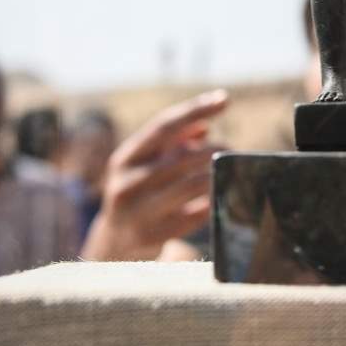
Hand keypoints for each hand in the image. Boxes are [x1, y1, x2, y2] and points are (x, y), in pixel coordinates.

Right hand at [80, 90, 228, 260]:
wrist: (113, 246)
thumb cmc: (139, 194)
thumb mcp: (146, 164)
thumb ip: (173, 142)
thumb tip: (204, 126)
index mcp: (125, 158)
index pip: (164, 125)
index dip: (195, 109)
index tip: (224, 99)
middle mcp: (126, 182)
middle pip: (182, 156)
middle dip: (214, 149)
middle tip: (232, 149)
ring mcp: (137, 212)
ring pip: (191, 185)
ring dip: (217, 175)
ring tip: (231, 172)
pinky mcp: (152, 237)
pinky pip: (194, 216)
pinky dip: (212, 203)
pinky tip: (222, 197)